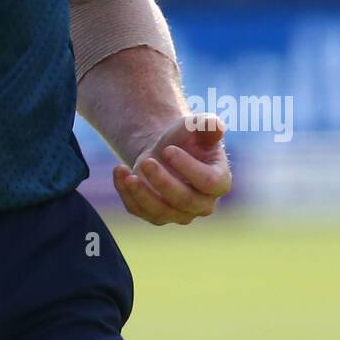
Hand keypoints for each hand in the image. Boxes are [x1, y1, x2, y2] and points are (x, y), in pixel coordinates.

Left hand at [112, 114, 231, 225]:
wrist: (164, 150)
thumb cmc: (185, 138)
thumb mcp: (196, 126)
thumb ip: (208, 125)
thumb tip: (217, 126)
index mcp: (219, 181)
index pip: (209, 182)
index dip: (189, 167)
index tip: (168, 149)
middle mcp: (203, 203)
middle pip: (185, 201)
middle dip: (163, 182)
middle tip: (147, 162)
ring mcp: (179, 213)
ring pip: (161, 212)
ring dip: (142, 193)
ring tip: (128, 173)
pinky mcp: (155, 215)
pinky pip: (139, 210)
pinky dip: (126, 193)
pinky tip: (120, 171)